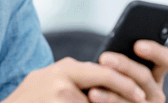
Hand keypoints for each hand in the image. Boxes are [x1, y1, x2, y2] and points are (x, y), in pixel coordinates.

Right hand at [3, 57, 147, 102]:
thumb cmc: (29, 99)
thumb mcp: (49, 79)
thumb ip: (72, 77)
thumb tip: (100, 80)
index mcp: (65, 68)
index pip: (104, 72)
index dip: (124, 83)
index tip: (139, 94)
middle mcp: (63, 79)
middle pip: (105, 88)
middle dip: (123, 96)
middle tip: (139, 100)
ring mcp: (60, 96)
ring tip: (95, 98)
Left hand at [89, 40, 167, 102]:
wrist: (102, 99)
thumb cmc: (111, 79)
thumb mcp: (120, 68)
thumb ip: (121, 58)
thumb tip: (108, 53)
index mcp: (155, 73)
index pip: (166, 59)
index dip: (155, 51)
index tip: (137, 45)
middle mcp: (155, 91)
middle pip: (144, 76)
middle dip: (124, 66)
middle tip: (104, 58)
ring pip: (133, 97)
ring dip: (111, 92)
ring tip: (93, 86)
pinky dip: (106, 100)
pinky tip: (92, 95)